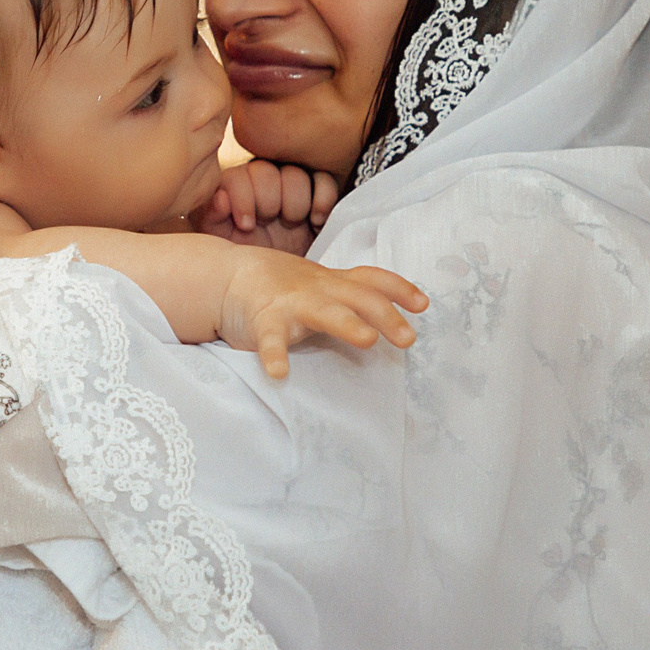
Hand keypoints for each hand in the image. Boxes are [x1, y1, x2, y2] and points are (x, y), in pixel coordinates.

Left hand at [195, 160, 340, 254]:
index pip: (236, 176)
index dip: (243, 198)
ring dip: (295, 203)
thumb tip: (221, 197)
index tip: (247, 226)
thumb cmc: (246, 259)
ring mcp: (289, 183)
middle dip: (268, 202)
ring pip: (295, 173)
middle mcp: (260, 180)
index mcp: (234, 189)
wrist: (280, 276)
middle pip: (265, 170)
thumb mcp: (224, 243)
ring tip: (291, 224)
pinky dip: (323, 199)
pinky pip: (324, 179)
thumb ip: (214, 218)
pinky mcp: (317, 191)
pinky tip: (316, 221)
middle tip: (270, 224)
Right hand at [218, 248, 425, 377]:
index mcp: (334, 283)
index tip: (423, 305)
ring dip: (347, 324)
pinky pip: (270, 340)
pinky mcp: (263, 321)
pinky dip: (274, 356)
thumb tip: (392, 321)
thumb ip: (352, 297)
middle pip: (359, 297)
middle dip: (386, 315)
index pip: (373, 279)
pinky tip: (280, 374)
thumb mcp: (321, 285)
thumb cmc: (281, 286)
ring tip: (367, 340)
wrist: (226, 275)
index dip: (399, 289)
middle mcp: (318, 289)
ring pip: (324, 311)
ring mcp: (291, 304)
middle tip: (408, 339)